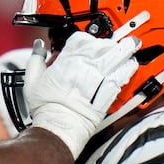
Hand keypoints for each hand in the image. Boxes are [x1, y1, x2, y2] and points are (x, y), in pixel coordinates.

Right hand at [25, 18, 143, 157]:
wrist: (60, 126)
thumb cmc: (47, 107)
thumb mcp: (32, 80)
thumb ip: (35, 60)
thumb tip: (38, 48)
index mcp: (68, 59)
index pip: (81, 38)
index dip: (82, 39)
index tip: (83, 44)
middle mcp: (87, 64)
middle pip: (103, 43)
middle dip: (106, 42)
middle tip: (106, 45)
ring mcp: (101, 76)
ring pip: (118, 55)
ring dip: (125, 49)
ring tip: (129, 45)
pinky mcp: (110, 89)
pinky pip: (125, 73)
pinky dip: (129, 67)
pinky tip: (131, 64)